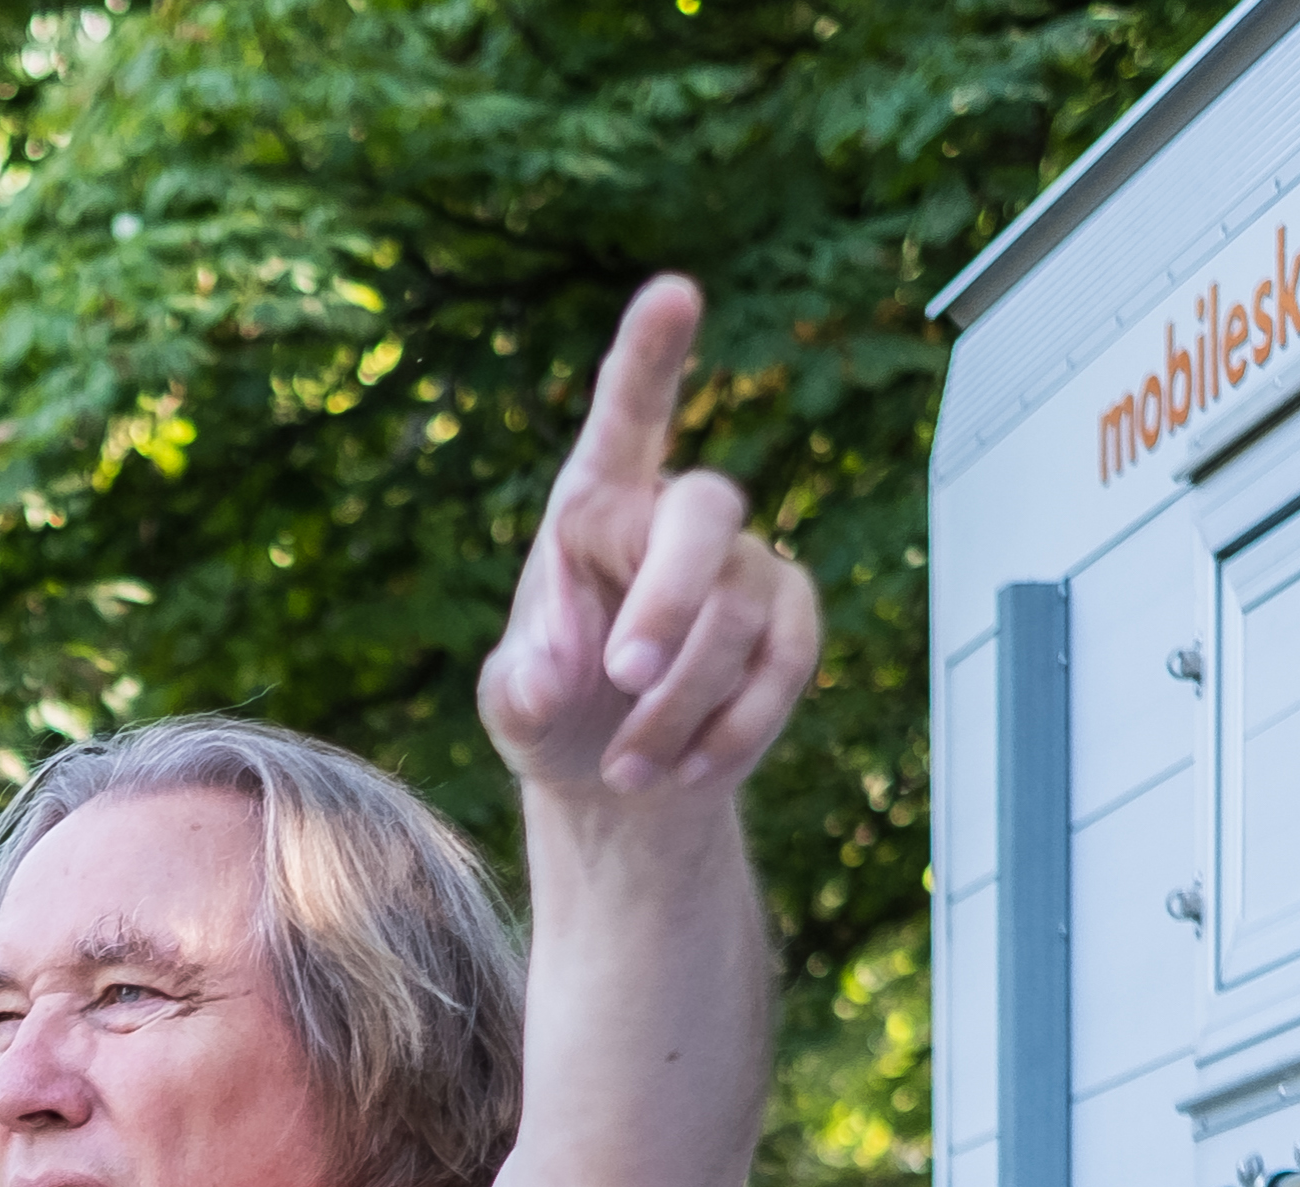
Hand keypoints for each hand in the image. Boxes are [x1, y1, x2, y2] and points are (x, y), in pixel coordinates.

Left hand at [480, 276, 820, 804]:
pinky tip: (682, 767)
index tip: (674, 293)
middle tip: (621, 678)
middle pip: (706, 512)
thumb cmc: (552, 712)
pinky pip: (782, 666)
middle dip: (670, 598)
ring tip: (623, 766)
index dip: (650, 356)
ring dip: (676, 704)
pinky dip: (729, 729)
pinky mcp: (789, 622)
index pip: (626, 417)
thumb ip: (516, 685)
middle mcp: (674, 517)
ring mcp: (744, 565)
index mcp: (594, 505)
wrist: (614, 781)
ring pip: (736, 614)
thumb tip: (549, 670)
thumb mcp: (509, 707)